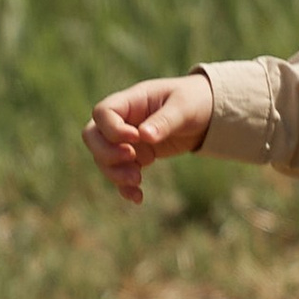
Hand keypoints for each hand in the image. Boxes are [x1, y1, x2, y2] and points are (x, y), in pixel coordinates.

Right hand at [84, 70, 215, 206]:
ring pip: (102, 159)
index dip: (112, 129)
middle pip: (92, 136)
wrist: (205, 114)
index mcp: (131, 101)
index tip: (136, 138)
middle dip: (106, 154)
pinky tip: (138, 197)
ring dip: (115, 173)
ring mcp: (126, 140)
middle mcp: (123, 121)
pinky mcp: (135, 158)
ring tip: (138, 181)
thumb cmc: (193, 101)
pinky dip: (124, 188)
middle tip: (132, 159)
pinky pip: (119, 174)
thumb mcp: (184, 108)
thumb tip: (145, 136)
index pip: (103, 113)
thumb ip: (165, 120)